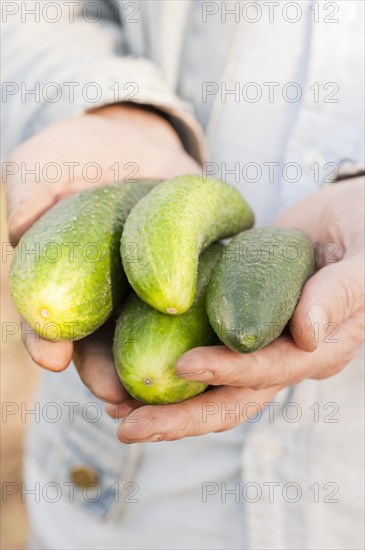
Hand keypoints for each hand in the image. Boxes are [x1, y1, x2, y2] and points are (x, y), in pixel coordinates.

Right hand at [6, 104, 199, 402]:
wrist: (139, 142)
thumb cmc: (83, 151)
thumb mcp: (49, 159)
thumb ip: (33, 187)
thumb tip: (19, 230)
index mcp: (65, 280)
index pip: (47, 318)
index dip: (44, 339)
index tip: (51, 358)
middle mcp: (103, 295)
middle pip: (98, 343)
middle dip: (101, 372)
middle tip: (111, 394)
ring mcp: (146, 292)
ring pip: (146, 339)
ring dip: (149, 371)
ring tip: (156, 397)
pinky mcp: (189, 280)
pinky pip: (194, 312)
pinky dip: (196, 337)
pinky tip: (204, 362)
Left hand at [109, 178, 363, 441]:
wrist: (348, 219)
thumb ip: (341, 291)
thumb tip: (305, 334)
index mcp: (321, 348)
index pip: (270, 370)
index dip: (228, 371)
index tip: (182, 365)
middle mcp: (287, 357)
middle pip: (232, 399)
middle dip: (181, 417)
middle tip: (127, 426)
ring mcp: (262, 346)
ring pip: (212, 388)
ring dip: (166, 405)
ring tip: (116, 410)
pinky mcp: (241, 327)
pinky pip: (204, 353)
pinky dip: (168, 368)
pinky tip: (128, 368)